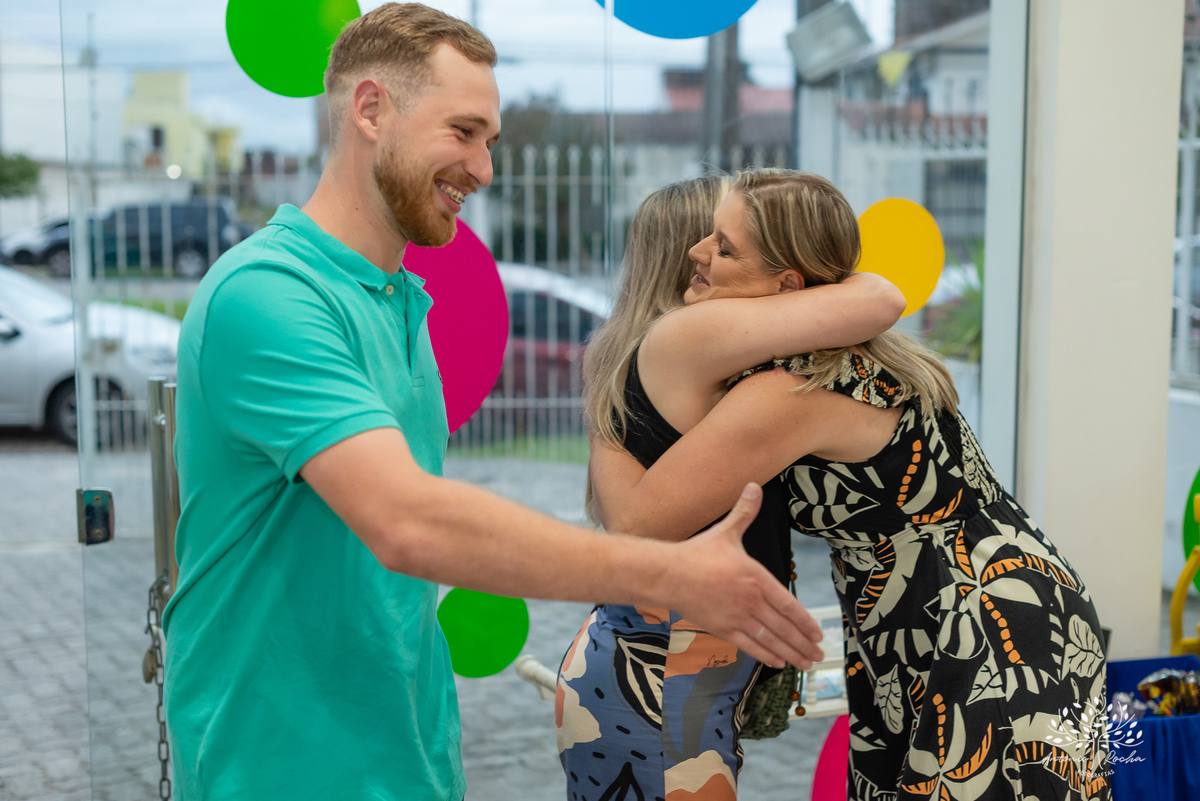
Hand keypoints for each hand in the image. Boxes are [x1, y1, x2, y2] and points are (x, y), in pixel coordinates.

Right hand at [665, 483, 825, 668]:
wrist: (667, 574)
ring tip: (805, 663)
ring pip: (770, 640)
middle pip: (783, 626)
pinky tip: (778, 663)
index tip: (818, 633)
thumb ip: (744, 512)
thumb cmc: (697, 553)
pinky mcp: (722, 629)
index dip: (805, 621)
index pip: (788, 603)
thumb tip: (753, 486)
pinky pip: (749, 645)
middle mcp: (750, 601)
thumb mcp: (726, 532)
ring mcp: (736, 617)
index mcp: (756, 578)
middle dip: (803, 643)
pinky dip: (765, 655)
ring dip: (790, 653)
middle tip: (818, 655)